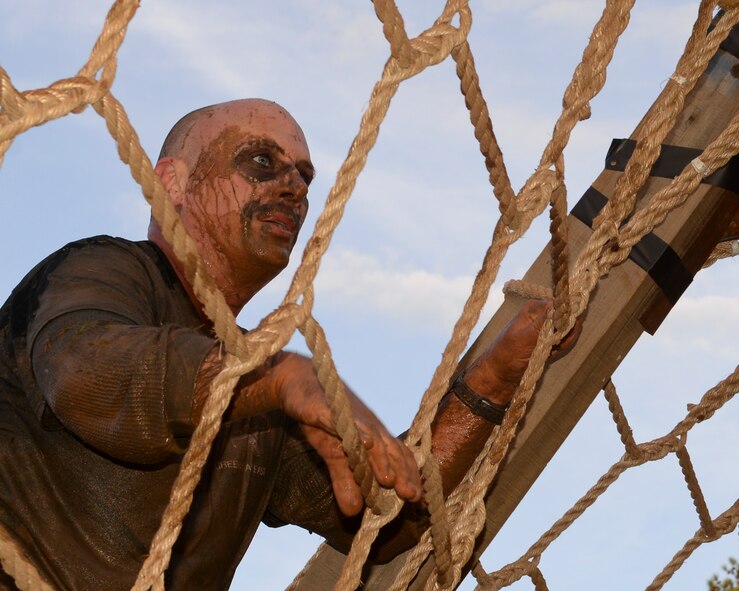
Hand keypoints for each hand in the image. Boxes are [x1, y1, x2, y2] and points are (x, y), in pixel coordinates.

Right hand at [270, 352, 422, 515]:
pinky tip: (365, 443)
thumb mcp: (333, 454)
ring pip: (371, 438)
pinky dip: (357, 432)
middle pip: (391, 449)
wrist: (296, 383)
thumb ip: (345, 480)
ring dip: (381, 459)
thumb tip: (352, 513)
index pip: (398, 456)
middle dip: (403, 473)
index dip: (410, 476)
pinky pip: (344, 421)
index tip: (419, 500)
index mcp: (373, 436)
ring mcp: (349, 416)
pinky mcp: (328, 409)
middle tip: (411, 496)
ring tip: (388, 480)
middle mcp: (368, 426)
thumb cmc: (321, 417)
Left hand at [464, 300, 579, 403]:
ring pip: (566, 331)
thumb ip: (545, 322)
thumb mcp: (527, 337)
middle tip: (554, 346)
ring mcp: (543, 328)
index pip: (561, 306)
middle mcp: (540, 315)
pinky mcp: (546, 341)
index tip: (561, 334)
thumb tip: (563, 305)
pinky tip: (548, 355)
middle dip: (565, 334)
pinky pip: (561, 341)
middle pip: (566, 318)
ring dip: (562, 343)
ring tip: (548, 352)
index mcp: (534, 309)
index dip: (566, 319)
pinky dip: (559, 349)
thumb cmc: (507, 355)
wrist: (498, 377)